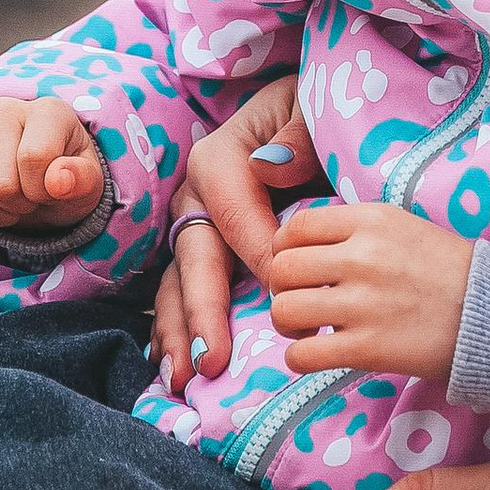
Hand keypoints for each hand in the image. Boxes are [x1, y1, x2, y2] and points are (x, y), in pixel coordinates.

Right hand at [0, 97, 106, 234]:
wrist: (45, 185)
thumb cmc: (69, 178)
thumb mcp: (89, 183)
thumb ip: (82, 180)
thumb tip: (57, 181)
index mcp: (46, 110)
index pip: (33, 158)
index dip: (44, 189)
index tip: (53, 187)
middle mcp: (3, 111)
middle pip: (1, 185)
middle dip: (21, 204)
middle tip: (33, 196)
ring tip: (14, 198)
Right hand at [154, 77, 314, 381]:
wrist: (306, 122)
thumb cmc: (312, 118)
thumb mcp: (312, 111)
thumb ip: (297, 137)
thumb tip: (270, 167)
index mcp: (221, 159)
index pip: (237, 215)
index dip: (257, 256)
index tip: (283, 295)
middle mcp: (197, 198)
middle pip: (196, 259)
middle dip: (202, 313)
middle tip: (212, 362)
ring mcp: (196, 231)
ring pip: (180, 285)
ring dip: (180, 334)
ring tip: (186, 378)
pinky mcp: (204, 257)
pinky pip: (185, 296)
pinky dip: (179, 332)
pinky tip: (178, 368)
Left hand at [269, 201, 476, 386]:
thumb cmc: (448, 270)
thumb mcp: (403, 226)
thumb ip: (356, 229)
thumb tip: (306, 240)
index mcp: (371, 221)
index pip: (296, 227)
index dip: (284, 249)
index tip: (297, 266)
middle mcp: (362, 257)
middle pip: (282, 268)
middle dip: (283, 288)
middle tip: (302, 300)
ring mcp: (363, 303)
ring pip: (284, 309)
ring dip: (287, 324)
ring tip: (308, 329)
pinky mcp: (367, 348)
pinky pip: (301, 354)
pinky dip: (298, 357)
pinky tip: (315, 354)